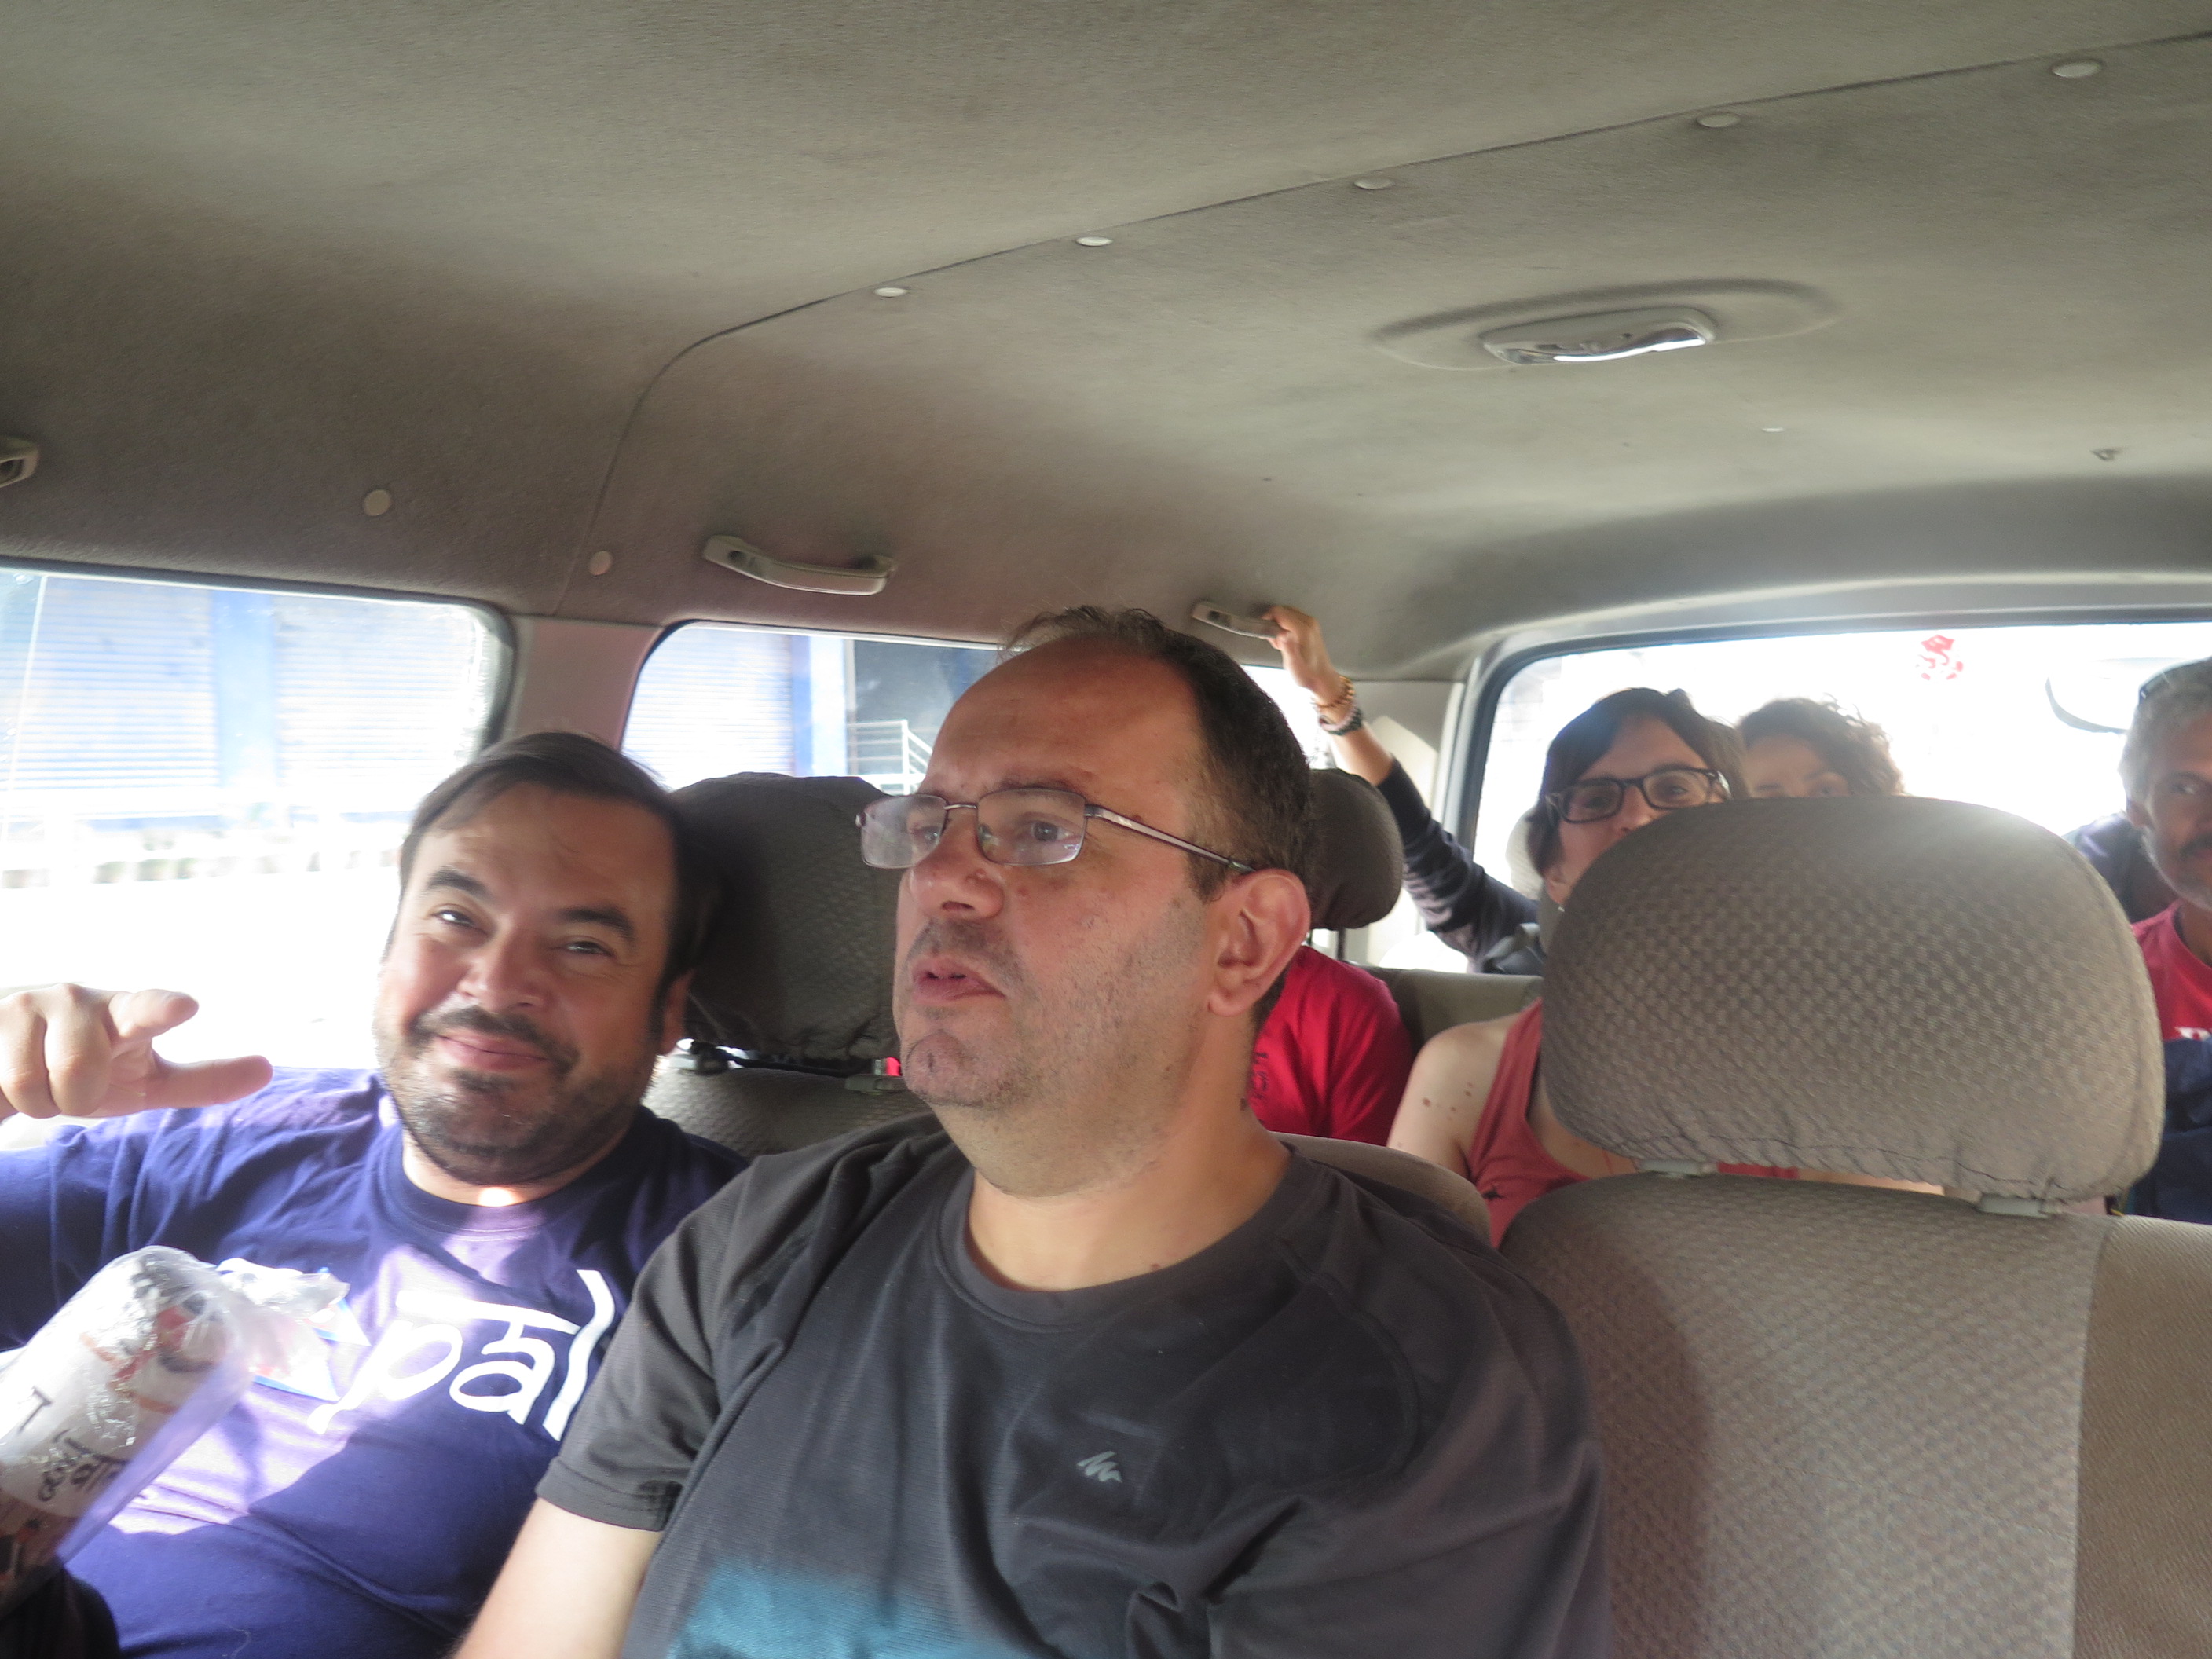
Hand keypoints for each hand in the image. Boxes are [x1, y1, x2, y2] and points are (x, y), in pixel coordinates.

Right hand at [0, 986, 272, 1121]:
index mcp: (126, 1012)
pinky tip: (9, 1073)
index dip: (160, 1008)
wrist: (14, 1058)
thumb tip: (267, 1070)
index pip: (146, 1009)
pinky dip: (10, 1098)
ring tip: (43, 1079)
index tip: (184, 1007)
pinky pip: (1, 1085)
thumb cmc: (93, 1066)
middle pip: (79, 1071)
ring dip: (40, 1100)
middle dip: (75, 1096)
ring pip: (33, 1084)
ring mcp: (26, 1004)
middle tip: (77, 1085)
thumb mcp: (146, 1080)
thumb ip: (203, 1079)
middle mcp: (77, 999)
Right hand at [1262, 606, 1340, 701]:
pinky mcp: (1311, 625)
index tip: (1264, 633)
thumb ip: (1288, 648)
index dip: (1267, 620)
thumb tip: (1282, 633)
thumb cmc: (1307, 674)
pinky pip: (1293, 617)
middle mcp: (1309, 622)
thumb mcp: (1294, 665)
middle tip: (1274, 642)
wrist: (1322, 678)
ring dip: (1278, 624)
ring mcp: (1311, 622)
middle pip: (1282, 610)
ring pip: (1287, 612)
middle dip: (1273, 623)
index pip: (1279, 612)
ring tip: (1280, 643)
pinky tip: (1286, 640)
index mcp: (1303, 630)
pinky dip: (1285, 625)